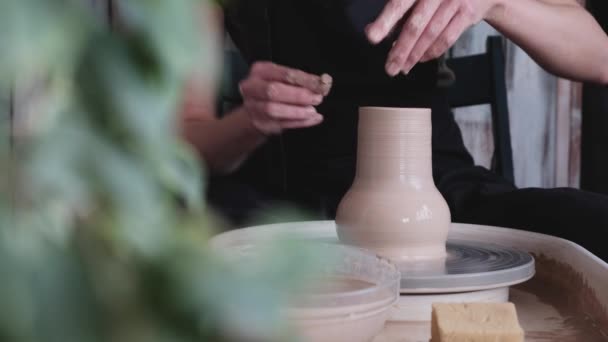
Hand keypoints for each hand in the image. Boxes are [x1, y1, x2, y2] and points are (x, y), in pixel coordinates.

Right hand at [239, 62, 332, 134]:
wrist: (254, 109)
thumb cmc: (271, 90)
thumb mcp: (282, 78)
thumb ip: (299, 80)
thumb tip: (320, 84)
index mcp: (261, 71)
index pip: (284, 74)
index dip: (304, 80)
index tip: (320, 84)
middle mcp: (253, 88)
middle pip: (273, 91)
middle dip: (298, 95)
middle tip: (316, 98)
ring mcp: (254, 107)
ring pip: (273, 109)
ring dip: (296, 111)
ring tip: (312, 111)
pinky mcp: (260, 123)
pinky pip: (280, 124)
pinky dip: (299, 122)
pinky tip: (312, 119)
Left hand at [366, 0, 501, 75]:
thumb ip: (398, 9)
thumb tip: (372, 30)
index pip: (399, 3)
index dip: (385, 21)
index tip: (372, 37)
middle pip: (415, 25)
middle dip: (400, 50)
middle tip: (389, 68)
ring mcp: (454, 1)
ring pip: (431, 34)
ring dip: (414, 55)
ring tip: (402, 68)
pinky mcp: (467, 13)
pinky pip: (447, 38)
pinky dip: (432, 52)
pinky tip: (420, 59)